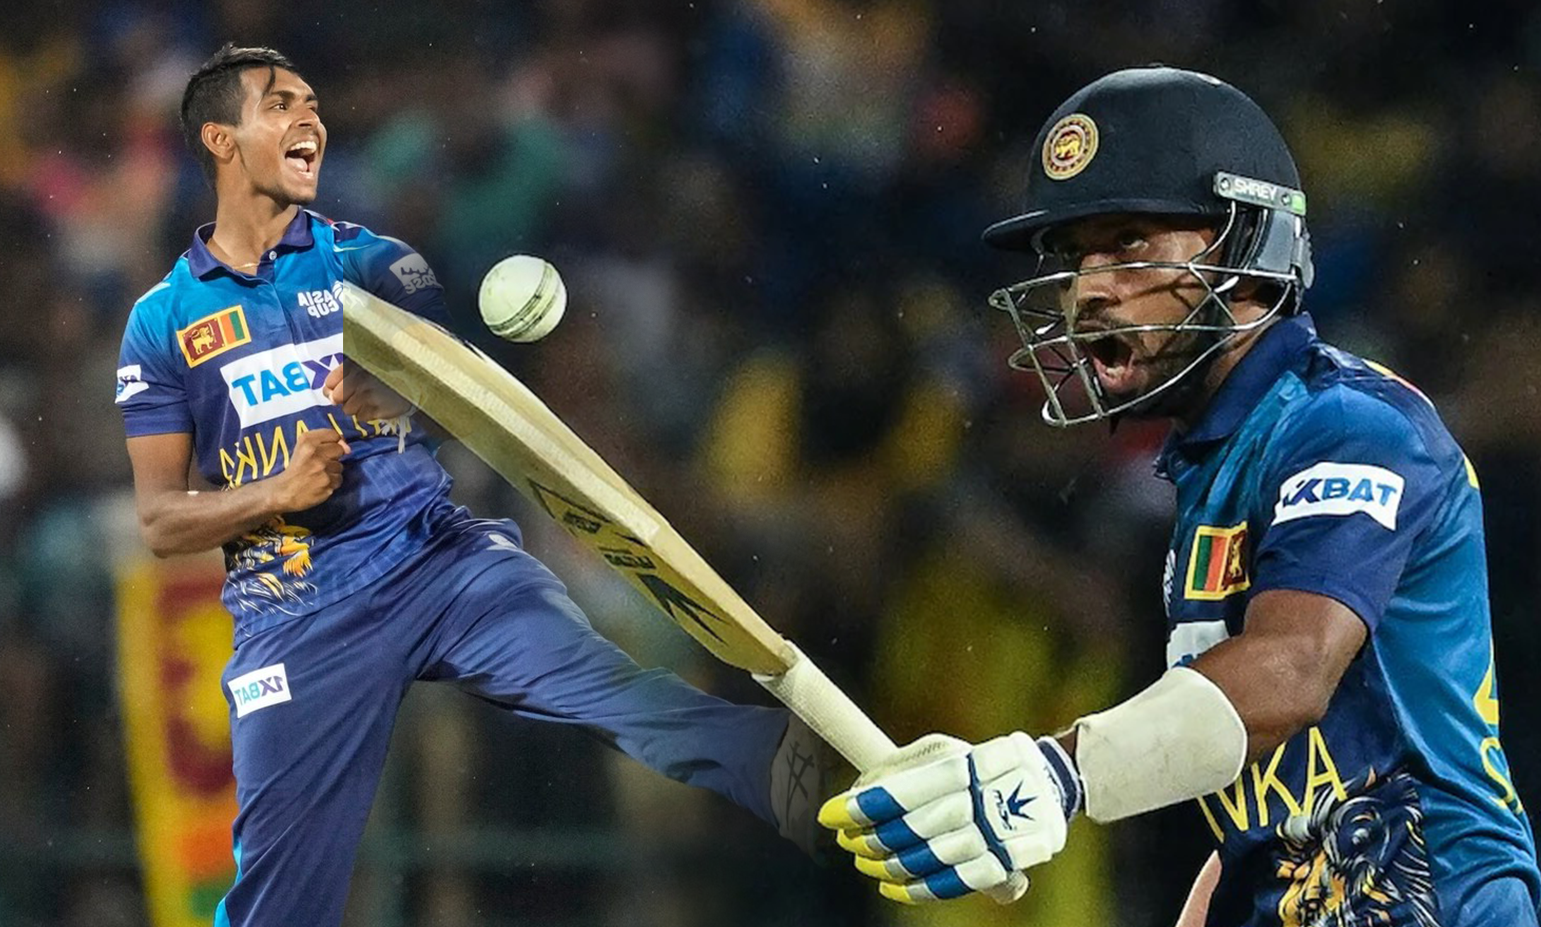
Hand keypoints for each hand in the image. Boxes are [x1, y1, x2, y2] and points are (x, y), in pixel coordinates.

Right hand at [266, 427, 349, 510]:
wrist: (284, 491)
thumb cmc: (296, 467)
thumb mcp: (302, 447)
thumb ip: (323, 440)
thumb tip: (347, 447)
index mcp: (307, 442)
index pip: (334, 435)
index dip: (333, 441)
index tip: (328, 447)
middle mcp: (316, 455)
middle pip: (340, 450)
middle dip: (333, 456)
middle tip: (321, 463)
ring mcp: (323, 471)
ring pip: (340, 466)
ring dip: (332, 470)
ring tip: (319, 474)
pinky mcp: (327, 485)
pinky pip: (338, 480)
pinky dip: (332, 482)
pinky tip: (321, 483)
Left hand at [323, 362, 411, 420]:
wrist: (416, 380)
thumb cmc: (387, 371)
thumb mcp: (365, 364)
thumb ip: (343, 375)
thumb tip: (328, 394)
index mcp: (354, 366)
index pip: (330, 383)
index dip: (332, 388)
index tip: (341, 389)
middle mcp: (359, 380)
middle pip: (337, 398)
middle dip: (344, 399)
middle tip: (357, 395)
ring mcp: (369, 396)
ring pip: (348, 410)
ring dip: (356, 407)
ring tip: (370, 399)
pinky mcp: (378, 410)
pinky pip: (362, 417)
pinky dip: (367, 413)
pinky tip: (377, 405)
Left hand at [817, 732, 1079, 903]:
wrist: (1046, 784)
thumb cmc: (977, 763)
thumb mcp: (942, 750)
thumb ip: (900, 766)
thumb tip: (858, 790)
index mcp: (966, 765)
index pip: (905, 789)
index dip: (863, 806)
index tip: (831, 813)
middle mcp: (984, 801)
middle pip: (916, 828)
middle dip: (872, 837)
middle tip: (846, 841)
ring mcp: (998, 836)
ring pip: (933, 859)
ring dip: (889, 865)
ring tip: (863, 863)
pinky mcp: (1006, 865)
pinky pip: (957, 884)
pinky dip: (919, 888)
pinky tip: (890, 886)